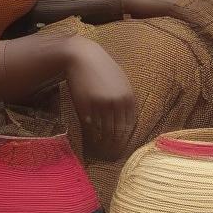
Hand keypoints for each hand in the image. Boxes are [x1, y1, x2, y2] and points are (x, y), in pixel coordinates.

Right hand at [64, 38, 135, 158]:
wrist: (82, 57)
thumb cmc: (102, 69)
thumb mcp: (121, 81)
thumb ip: (126, 99)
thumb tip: (129, 121)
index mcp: (128, 97)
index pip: (130, 126)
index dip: (126, 139)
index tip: (122, 146)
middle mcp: (116, 102)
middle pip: (118, 131)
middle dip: (116, 145)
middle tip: (113, 154)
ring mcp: (100, 105)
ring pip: (105, 131)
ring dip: (104, 143)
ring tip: (102, 150)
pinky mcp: (85, 106)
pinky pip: (91, 126)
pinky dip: (92, 135)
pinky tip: (92, 138)